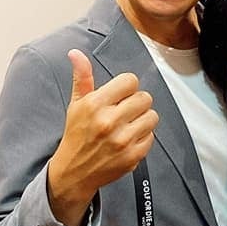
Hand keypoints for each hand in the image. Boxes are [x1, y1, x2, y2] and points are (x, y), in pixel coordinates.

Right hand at [47, 49, 157, 225]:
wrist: (74, 172)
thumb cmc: (76, 135)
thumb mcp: (76, 105)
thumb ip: (82, 78)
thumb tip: (76, 53)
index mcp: (95, 104)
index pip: (130, 81)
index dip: (127, 87)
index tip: (120, 95)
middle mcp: (109, 121)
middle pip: (144, 97)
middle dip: (136, 102)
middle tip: (125, 111)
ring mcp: (122, 140)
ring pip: (152, 116)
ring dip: (142, 119)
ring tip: (129, 124)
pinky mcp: (132, 156)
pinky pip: (151, 136)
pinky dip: (143, 137)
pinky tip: (129, 139)